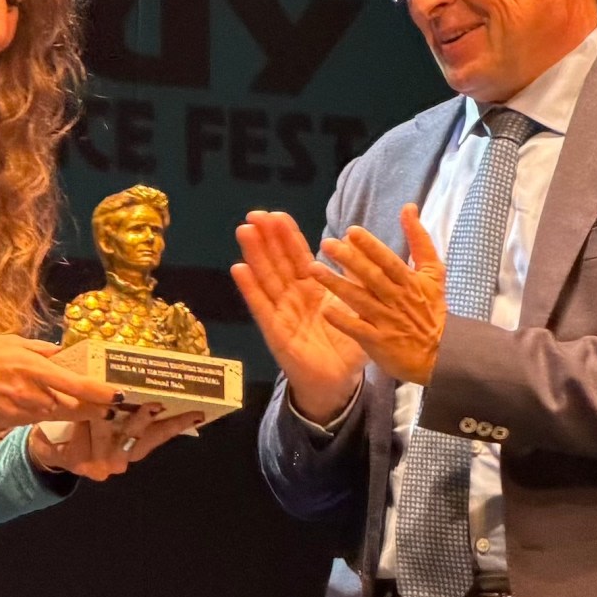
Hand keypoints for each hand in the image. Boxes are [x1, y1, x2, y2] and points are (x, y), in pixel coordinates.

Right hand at [0, 334, 122, 426]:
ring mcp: (19, 412)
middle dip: (94, 410)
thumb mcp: (16, 342)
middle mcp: (30, 394)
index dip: (102, 394)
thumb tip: (68, 355)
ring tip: (84, 406)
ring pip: (55, 417)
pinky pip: (34, 420)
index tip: (119, 396)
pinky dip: (44, 413)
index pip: (77, 386)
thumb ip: (46, 351)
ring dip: (71, 413)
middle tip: (109, 406)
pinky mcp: (8, 423)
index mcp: (34, 369)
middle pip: (73, 409)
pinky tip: (43, 404)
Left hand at [28, 403, 202, 479]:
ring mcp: (102, 464)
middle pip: (139, 434)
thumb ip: (129, 405)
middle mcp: (123, 459)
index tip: (198, 411)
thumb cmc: (84, 425)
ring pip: (109, 433)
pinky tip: (77, 417)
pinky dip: (81, 423)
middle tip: (152, 402)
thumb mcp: (110, 416)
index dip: (180, 423)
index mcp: (135, 446)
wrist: (50, 447)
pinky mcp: (79, 463)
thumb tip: (148, 376)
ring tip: (106, 396)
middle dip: (144, 416)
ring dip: (105, 414)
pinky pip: (83, 436)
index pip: (163, 433)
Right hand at [231, 210, 365, 421]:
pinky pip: (261, 308)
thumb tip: (358, 249)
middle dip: (266, 237)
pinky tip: (238, 269)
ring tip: (244, 231)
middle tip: (255, 214)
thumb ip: (356, 280)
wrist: (340, 382)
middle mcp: (293, 297)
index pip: (297, 256)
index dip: (286, 235)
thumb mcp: (357, 308)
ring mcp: (281, 313)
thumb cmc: (346, 345)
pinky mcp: (275, 332)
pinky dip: (250, 289)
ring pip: (266, 278)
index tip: (276, 214)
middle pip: (277, 262)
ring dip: (254, 254)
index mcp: (313, 289)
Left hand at [311, 205, 446, 383]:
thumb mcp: (433, 272)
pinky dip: (343, 321)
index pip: (388, 261)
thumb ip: (419, 239)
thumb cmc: (432, 309)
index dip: (371, 247)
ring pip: (359, 300)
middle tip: (327, 244)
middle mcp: (397, 299)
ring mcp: (387, 321)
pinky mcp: (379, 342)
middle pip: (371, 277)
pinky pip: (359, 330)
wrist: (441, 352)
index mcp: (409, 282)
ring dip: (337, 284)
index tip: (351, 232)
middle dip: (349, 260)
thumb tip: (408, 207)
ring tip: (315, 270)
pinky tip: (326, 310)